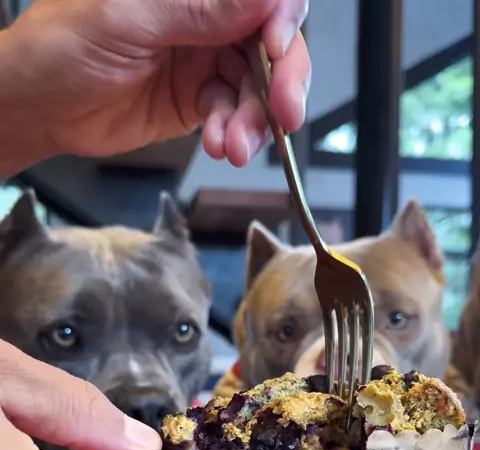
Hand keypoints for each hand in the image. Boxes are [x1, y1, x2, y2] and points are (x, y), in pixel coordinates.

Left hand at [5, 0, 309, 167]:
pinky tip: (221, 146)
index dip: (282, 21)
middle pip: (271, 42)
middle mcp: (205, 16)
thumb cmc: (63, 45)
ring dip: (255, 120)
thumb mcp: (129, 19)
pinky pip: (232, 115)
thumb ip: (197, 9)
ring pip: (256, 86)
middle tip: (284, 116)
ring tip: (236, 147)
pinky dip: (233, 133)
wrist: (38, 106)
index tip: (276, 50)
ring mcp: (204, 59)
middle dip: (283, 80)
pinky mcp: (196, 100)